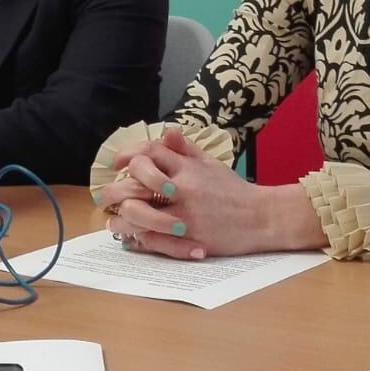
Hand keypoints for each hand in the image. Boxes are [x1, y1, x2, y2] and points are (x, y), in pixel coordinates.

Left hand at [97, 126, 324, 260]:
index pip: (150, 152)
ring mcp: (184, 214)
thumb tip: (166, 132)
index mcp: (187, 168)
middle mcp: (183, 188)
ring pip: (137, 212)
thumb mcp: (212, 164)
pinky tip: (134, 236)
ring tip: (116, 220)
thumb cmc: (235, 191)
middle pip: (136, 182)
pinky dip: (138, 237)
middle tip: (107, 196)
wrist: (262, 217)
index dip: (129, 154)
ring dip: (121, 217)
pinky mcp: (188, 238)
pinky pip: (153, 238)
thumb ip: (186, 149)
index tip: (118, 164)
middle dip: (114, 188)